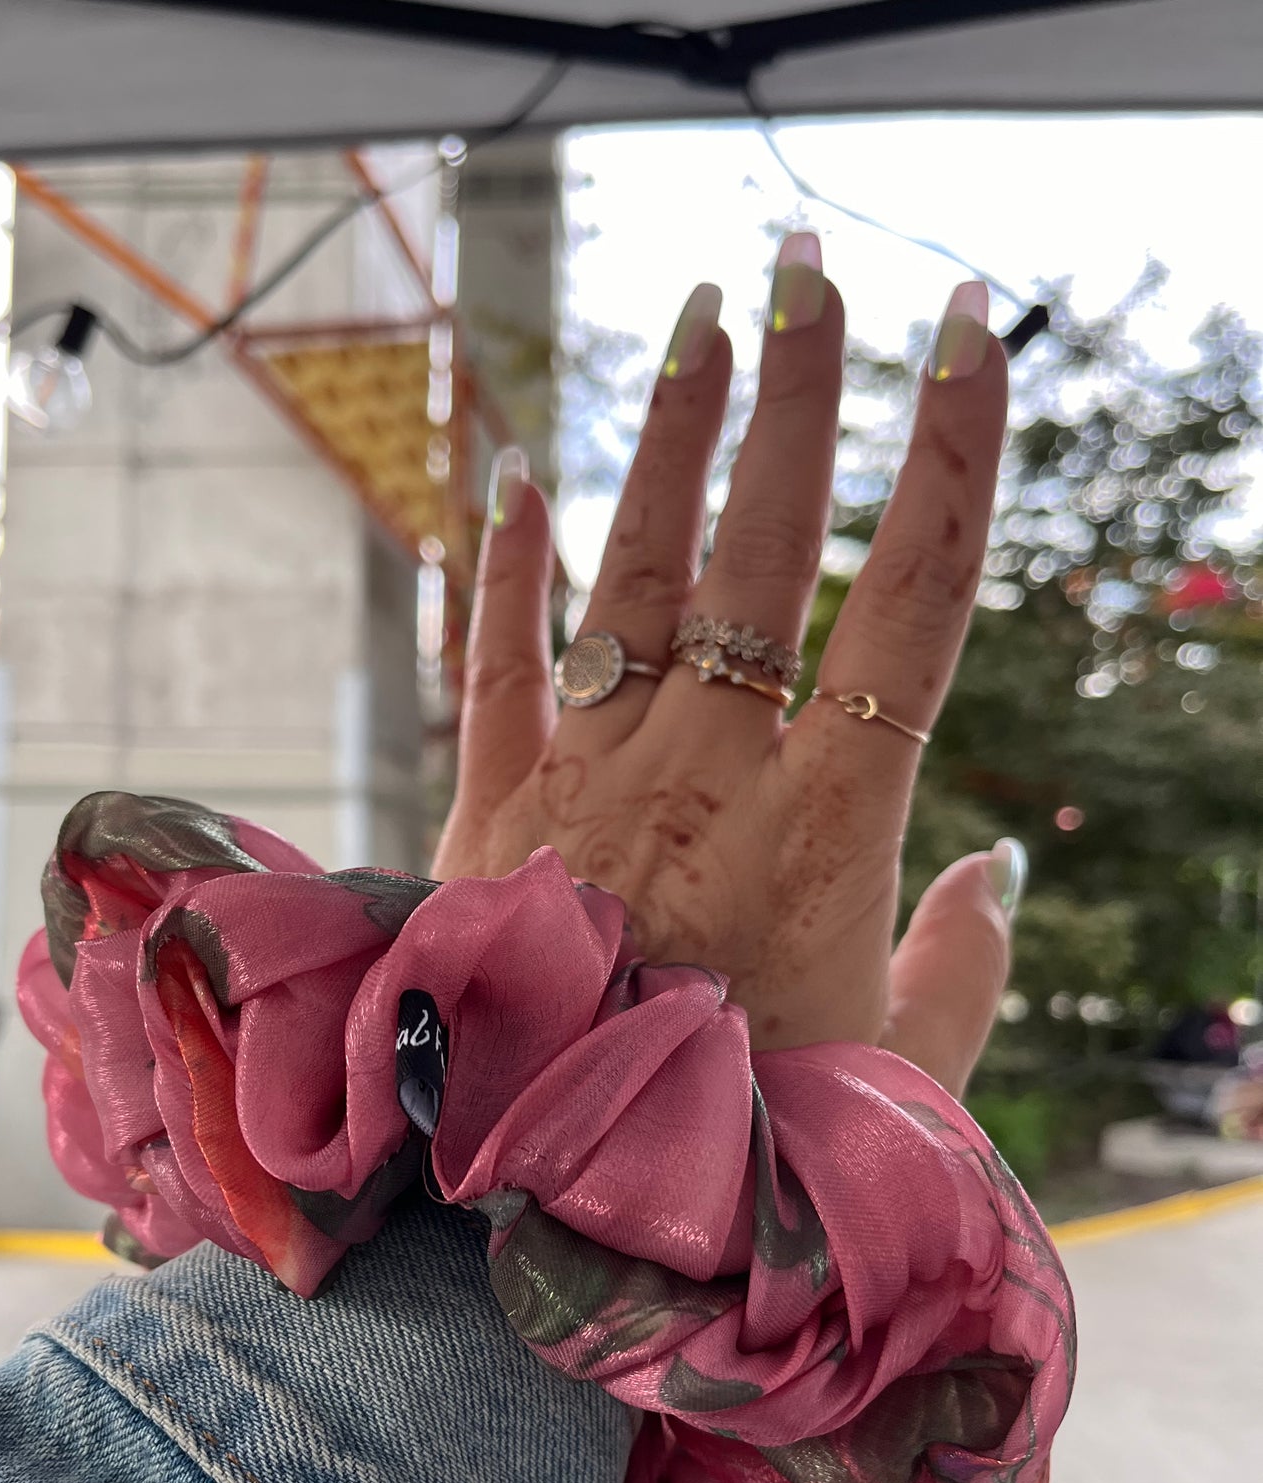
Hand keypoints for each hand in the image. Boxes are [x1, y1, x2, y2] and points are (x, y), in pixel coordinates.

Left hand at [433, 240, 1022, 1099]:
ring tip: (706, 317)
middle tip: (818, 266)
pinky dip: (498, 572)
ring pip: (639, 573)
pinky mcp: (482, 815)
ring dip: (676, 441)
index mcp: (827, 830)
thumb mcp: (895, 1084)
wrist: (541, 1217)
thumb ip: (961, 973)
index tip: (971, 330)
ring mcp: (584, 783)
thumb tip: (999, 877)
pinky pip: (492, 667)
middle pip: (769, 548)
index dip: (949, 454)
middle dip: (802, 393)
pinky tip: (512, 473)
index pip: (913, 603)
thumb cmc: (740, 1162)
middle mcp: (705, 775)